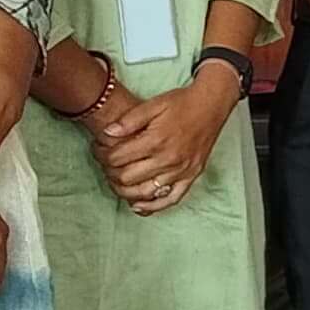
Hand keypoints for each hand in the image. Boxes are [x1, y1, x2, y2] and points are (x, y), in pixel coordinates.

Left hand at [95, 76, 237, 214]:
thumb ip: (129, 120)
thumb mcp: (153, 105)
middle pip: (128, 178)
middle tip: (105, 165)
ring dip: (125, 191)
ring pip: (145, 192)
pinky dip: (153, 206)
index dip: (102, 155)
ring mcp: (181, 171)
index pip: (118, 158)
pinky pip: (171, 199)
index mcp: (156, 140)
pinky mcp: (191, 176)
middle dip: (110, 172)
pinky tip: (139, 205)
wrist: (211, 105)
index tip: (98, 150)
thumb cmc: (182, 103)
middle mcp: (168, 159)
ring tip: (116, 183)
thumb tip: (107, 133)